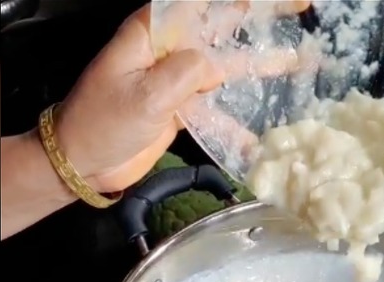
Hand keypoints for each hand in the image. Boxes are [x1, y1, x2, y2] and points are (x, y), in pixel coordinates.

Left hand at [54, 1, 310, 193]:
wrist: (81, 164)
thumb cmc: (102, 123)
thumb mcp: (144, 94)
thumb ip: (185, 72)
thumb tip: (214, 65)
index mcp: (155, 32)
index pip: (202, 2)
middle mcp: (171, 49)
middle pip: (223, 25)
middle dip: (260, 17)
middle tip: (301, 6)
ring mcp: (178, 79)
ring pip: (228, 66)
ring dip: (263, 65)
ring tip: (302, 59)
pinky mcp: (182, 108)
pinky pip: (217, 109)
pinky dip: (239, 124)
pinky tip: (262, 138)